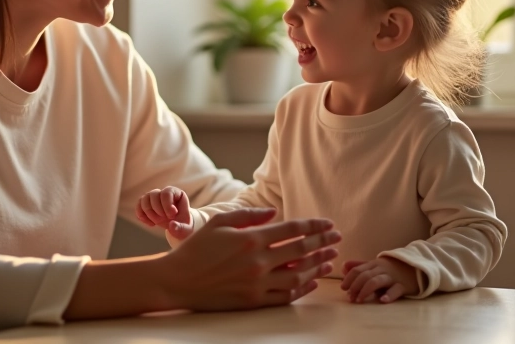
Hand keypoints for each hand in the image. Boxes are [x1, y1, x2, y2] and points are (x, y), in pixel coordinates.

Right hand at [136, 186, 193, 239]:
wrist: (178, 225)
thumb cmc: (183, 224)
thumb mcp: (187, 229)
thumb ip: (182, 228)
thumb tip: (172, 225)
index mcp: (176, 193)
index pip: (167, 192)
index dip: (167, 205)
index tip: (172, 216)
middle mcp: (163, 192)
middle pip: (153, 194)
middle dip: (157, 211)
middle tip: (164, 220)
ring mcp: (154, 197)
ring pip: (144, 199)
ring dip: (148, 213)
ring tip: (156, 223)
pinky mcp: (146, 204)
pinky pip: (139, 206)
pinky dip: (142, 216)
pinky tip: (151, 224)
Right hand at [159, 208, 340, 310]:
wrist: (177, 281)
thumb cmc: (196, 249)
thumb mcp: (219, 222)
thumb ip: (248, 216)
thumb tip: (274, 213)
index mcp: (250, 239)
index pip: (292, 230)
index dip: (313, 225)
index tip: (328, 223)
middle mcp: (258, 262)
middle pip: (301, 251)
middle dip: (323, 242)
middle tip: (338, 238)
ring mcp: (257, 284)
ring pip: (298, 275)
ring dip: (318, 266)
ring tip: (331, 259)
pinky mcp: (253, 301)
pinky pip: (286, 296)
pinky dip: (302, 288)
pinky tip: (312, 281)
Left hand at [340, 257, 417, 303]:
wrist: (417, 267)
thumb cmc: (392, 269)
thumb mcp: (376, 265)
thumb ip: (360, 266)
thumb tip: (343, 266)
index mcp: (374, 264)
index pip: (358, 270)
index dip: (349, 279)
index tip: (343, 288)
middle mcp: (382, 269)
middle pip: (365, 276)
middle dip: (355, 286)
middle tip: (350, 298)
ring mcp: (393, 277)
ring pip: (377, 281)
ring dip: (365, 290)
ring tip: (359, 300)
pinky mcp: (404, 285)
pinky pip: (396, 290)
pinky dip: (389, 295)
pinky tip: (382, 300)